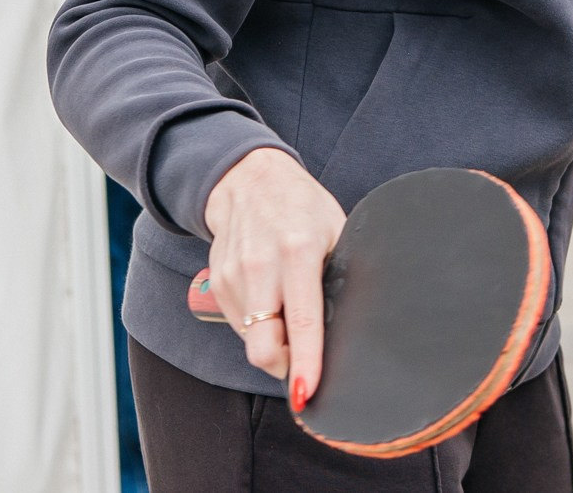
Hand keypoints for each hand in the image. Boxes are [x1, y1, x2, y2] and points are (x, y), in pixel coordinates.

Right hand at [202, 147, 347, 402]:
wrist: (247, 179)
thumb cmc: (302, 207)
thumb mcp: (335, 228)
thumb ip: (341, 272)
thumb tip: (354, 323)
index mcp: (298, 251)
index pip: (302, 320)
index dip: (305, 362)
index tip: (306, 392)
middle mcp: (261, 265)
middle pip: (264, 346)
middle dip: (285, 368)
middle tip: (304, 363)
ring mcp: (234, 276)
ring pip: (252, 342)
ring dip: (274, 344)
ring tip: (290, 315)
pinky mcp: (218, 282)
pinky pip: (241, 326)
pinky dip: (259, 327)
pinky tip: (272, 301)